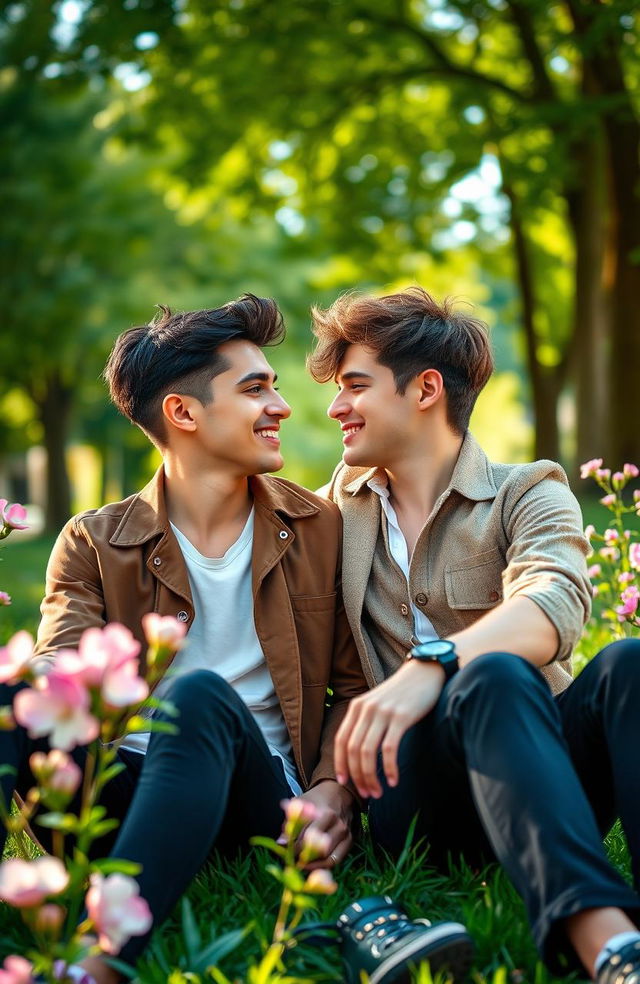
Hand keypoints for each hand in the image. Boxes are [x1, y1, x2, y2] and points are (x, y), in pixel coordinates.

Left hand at [283, 780, 355, 869]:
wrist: (339, 793)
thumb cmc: (316, 798)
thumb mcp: (301, 803)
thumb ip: (290, 821)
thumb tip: (281, 843)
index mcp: (326, 813)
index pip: (306, 836)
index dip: (293, 846)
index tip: (284, 850)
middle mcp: (338, 824)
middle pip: (318, 849)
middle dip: (302, 856)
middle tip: (291, 859)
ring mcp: (345, 833)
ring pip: (327, 857)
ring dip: (312, 864)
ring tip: (300, 863)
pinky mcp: (349, 841)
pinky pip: (336, 860)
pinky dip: (323, 866)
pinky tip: (312, 865)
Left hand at [334, 660, 444, 798]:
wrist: (426, 671)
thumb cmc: (403, 693)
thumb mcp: (378, 704)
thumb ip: (367, 722)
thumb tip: (359, 755)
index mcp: (357, 707)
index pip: (341, 740)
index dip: (340, 763)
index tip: (344, 782)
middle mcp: (366, 709)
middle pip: (353, 750)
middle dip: (357, 776)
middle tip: (366, 794)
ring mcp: (383, 712)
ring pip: (368, 752)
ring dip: (370, 777)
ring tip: (377, 792)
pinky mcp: (401, 717)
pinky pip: (389, 749)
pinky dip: (389, 769)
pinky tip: (393, 781)